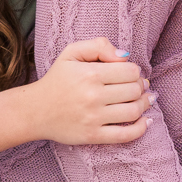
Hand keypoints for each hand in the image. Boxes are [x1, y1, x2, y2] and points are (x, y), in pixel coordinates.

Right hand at [28, 38, 148, 145]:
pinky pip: (125, 135)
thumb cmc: (57, 80)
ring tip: (145, 100)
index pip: (130, 71)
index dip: (135, 71)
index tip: (130, 74)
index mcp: (90, 74)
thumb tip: (125, 56)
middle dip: (141, 87)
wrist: (34, 111)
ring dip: (144, 105)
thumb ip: (99, 45)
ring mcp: (93, 118)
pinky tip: (146, 122)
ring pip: (133, 111)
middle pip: (134, 90)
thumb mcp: (72, 53)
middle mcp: (93, 96)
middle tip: (138, 86)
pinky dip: (141, 129)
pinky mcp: (93, 136)